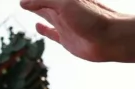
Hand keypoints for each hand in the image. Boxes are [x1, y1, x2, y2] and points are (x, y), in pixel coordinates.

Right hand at [20, 0, 134, 63]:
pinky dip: (43, 29)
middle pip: (44, 2)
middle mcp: (64, 10)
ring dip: (37, 11)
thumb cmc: (93, 19)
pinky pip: (51, 32)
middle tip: (22, 0)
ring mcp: (65, 24)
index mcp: (64, 0)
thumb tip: (24, 2)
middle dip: (35, 0)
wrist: (111, 38)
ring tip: (26, 6)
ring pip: (46, 15)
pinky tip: (37, 26)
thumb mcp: (67, 4)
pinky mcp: (66, 39)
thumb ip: (45, 1)